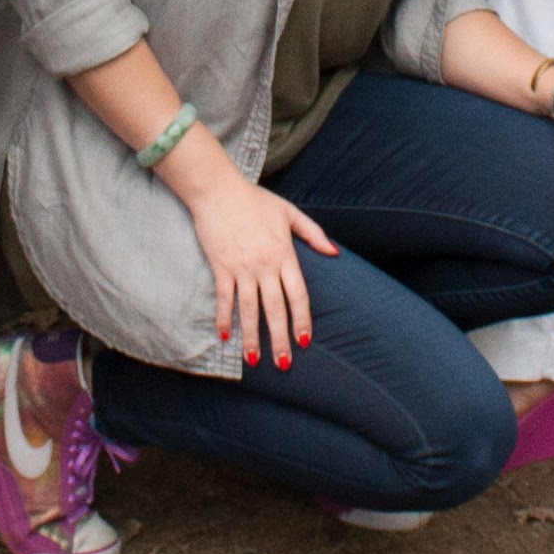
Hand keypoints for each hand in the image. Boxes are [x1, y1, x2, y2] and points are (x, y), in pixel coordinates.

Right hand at [185, 168, 335, 367]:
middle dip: (280, 338)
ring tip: (254, 360)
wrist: (218, 190)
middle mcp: (265, 265)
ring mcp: (242, 267)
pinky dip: (225, 318)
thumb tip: (336, 252)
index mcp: (284, 254)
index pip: (297, 294)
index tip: (304, 341)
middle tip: (284, 363)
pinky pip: (224, 298)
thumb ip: (313, 233)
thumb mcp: (289, 213)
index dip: (302, 320)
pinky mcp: (221, 267)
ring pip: (249, 309)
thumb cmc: (255, 200)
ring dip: (252, 337)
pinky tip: (226, 337)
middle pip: (275, 308)